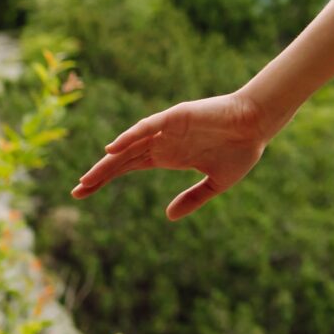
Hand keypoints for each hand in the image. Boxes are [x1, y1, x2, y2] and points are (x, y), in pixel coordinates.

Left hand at [69, 91, 274, 220]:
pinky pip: (147, 127)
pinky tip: (112, 148)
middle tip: (76, 191)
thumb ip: (192, 198)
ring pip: (129, 145)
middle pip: (122, 159)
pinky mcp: (176, 117)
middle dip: (99, 174)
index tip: (84, 193)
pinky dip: (129, 136)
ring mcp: (166, 129)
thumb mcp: (215, 184)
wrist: (258, 125)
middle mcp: (162, 143)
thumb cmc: (241, 150)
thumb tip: (168, 216)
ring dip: (108, 161)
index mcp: (169, 156)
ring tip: (87, 178)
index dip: (105, 178)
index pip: (128, 167)